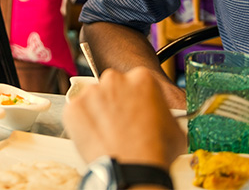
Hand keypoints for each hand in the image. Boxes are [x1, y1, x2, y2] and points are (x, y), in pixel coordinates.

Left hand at [64, 68, 185, 169]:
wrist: (132, 171)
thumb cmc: (155, 152)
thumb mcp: (175, 128)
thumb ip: (165, 115)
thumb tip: (162, 120)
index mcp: (141, 78)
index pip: (137, 82)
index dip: (138, 99)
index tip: (136, 111)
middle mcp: (114, 79)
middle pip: (113, 87)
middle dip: (116, 102)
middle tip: (122, 124)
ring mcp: (91, 93)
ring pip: (94, 99)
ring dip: (99, 112)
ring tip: (109, 134)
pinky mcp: (73, 107)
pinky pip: (78, 113)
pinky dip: (83, 123)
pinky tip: (96, 137)